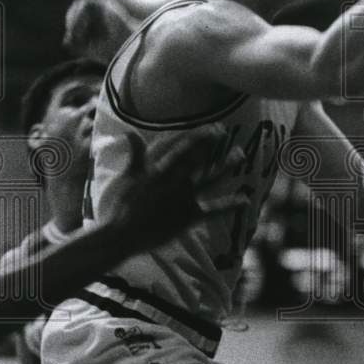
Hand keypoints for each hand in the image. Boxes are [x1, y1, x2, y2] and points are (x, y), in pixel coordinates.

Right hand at [110, 125, 247, 250]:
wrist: (120, 236)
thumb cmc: (118, 206)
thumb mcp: (124, 177)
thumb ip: (134, 154)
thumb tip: (130, 131)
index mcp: (154, 168)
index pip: (178, 145)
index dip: (195, 134)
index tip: (209, 127)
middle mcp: (171, 179)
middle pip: (195, 155)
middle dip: (210, 142)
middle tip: (224, 130)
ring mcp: (181, 197)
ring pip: (208, 177)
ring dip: (226, 165)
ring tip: (241, 154)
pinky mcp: (187, 217)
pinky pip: (213, 210)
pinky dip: (229, 205)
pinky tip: (245, 200)